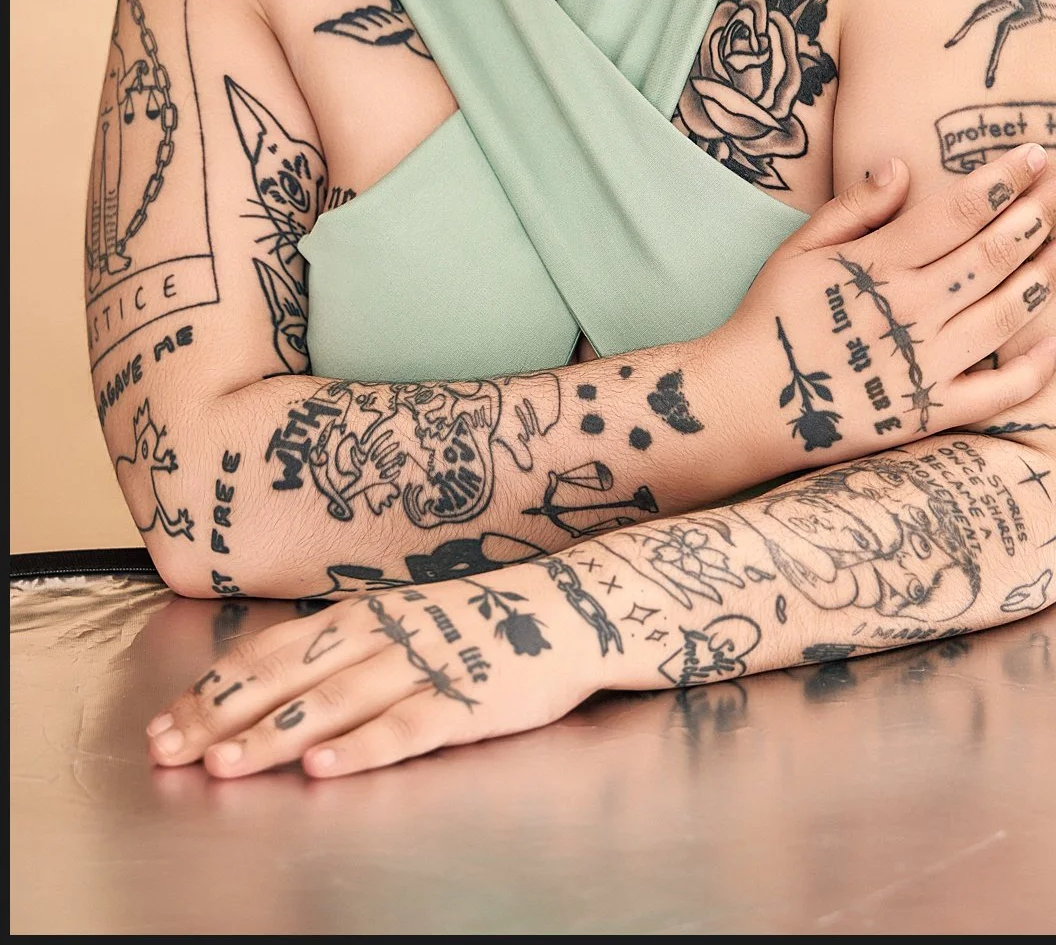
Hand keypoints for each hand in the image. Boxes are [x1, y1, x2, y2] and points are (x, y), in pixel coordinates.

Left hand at [145, 567, 598, 779]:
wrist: (569, 609)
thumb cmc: (479, 623)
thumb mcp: (401, 620)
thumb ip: (344, 647)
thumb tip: (271, 677)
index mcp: (362, 616)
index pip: (271, 652)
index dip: (215, 688)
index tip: (165, 722)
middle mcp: (382, 636)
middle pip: (288, 678)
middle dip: (223, 716)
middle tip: (170, 749)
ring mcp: (423, 667)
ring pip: (336, 703)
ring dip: (276, 734)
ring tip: (227, 764)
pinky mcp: (464, 702)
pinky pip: (404, 729)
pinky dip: (361, 748)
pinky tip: (324, 766)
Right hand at [723, 143, 1055, 462]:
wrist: (745, 403)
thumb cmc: (770, 317)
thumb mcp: (799, 249)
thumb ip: (854, 208)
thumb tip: (902, 164)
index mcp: (879, 264)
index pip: (957, 211)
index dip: (1002, 180)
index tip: (1035, 154)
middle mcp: (910, 309)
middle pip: (991, 253)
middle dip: (1039, 215)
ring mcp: (924, 363)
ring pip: (1004, 313)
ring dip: (1045, 277)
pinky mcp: (929, 411)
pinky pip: (995, 392)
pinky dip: (1034, 370)